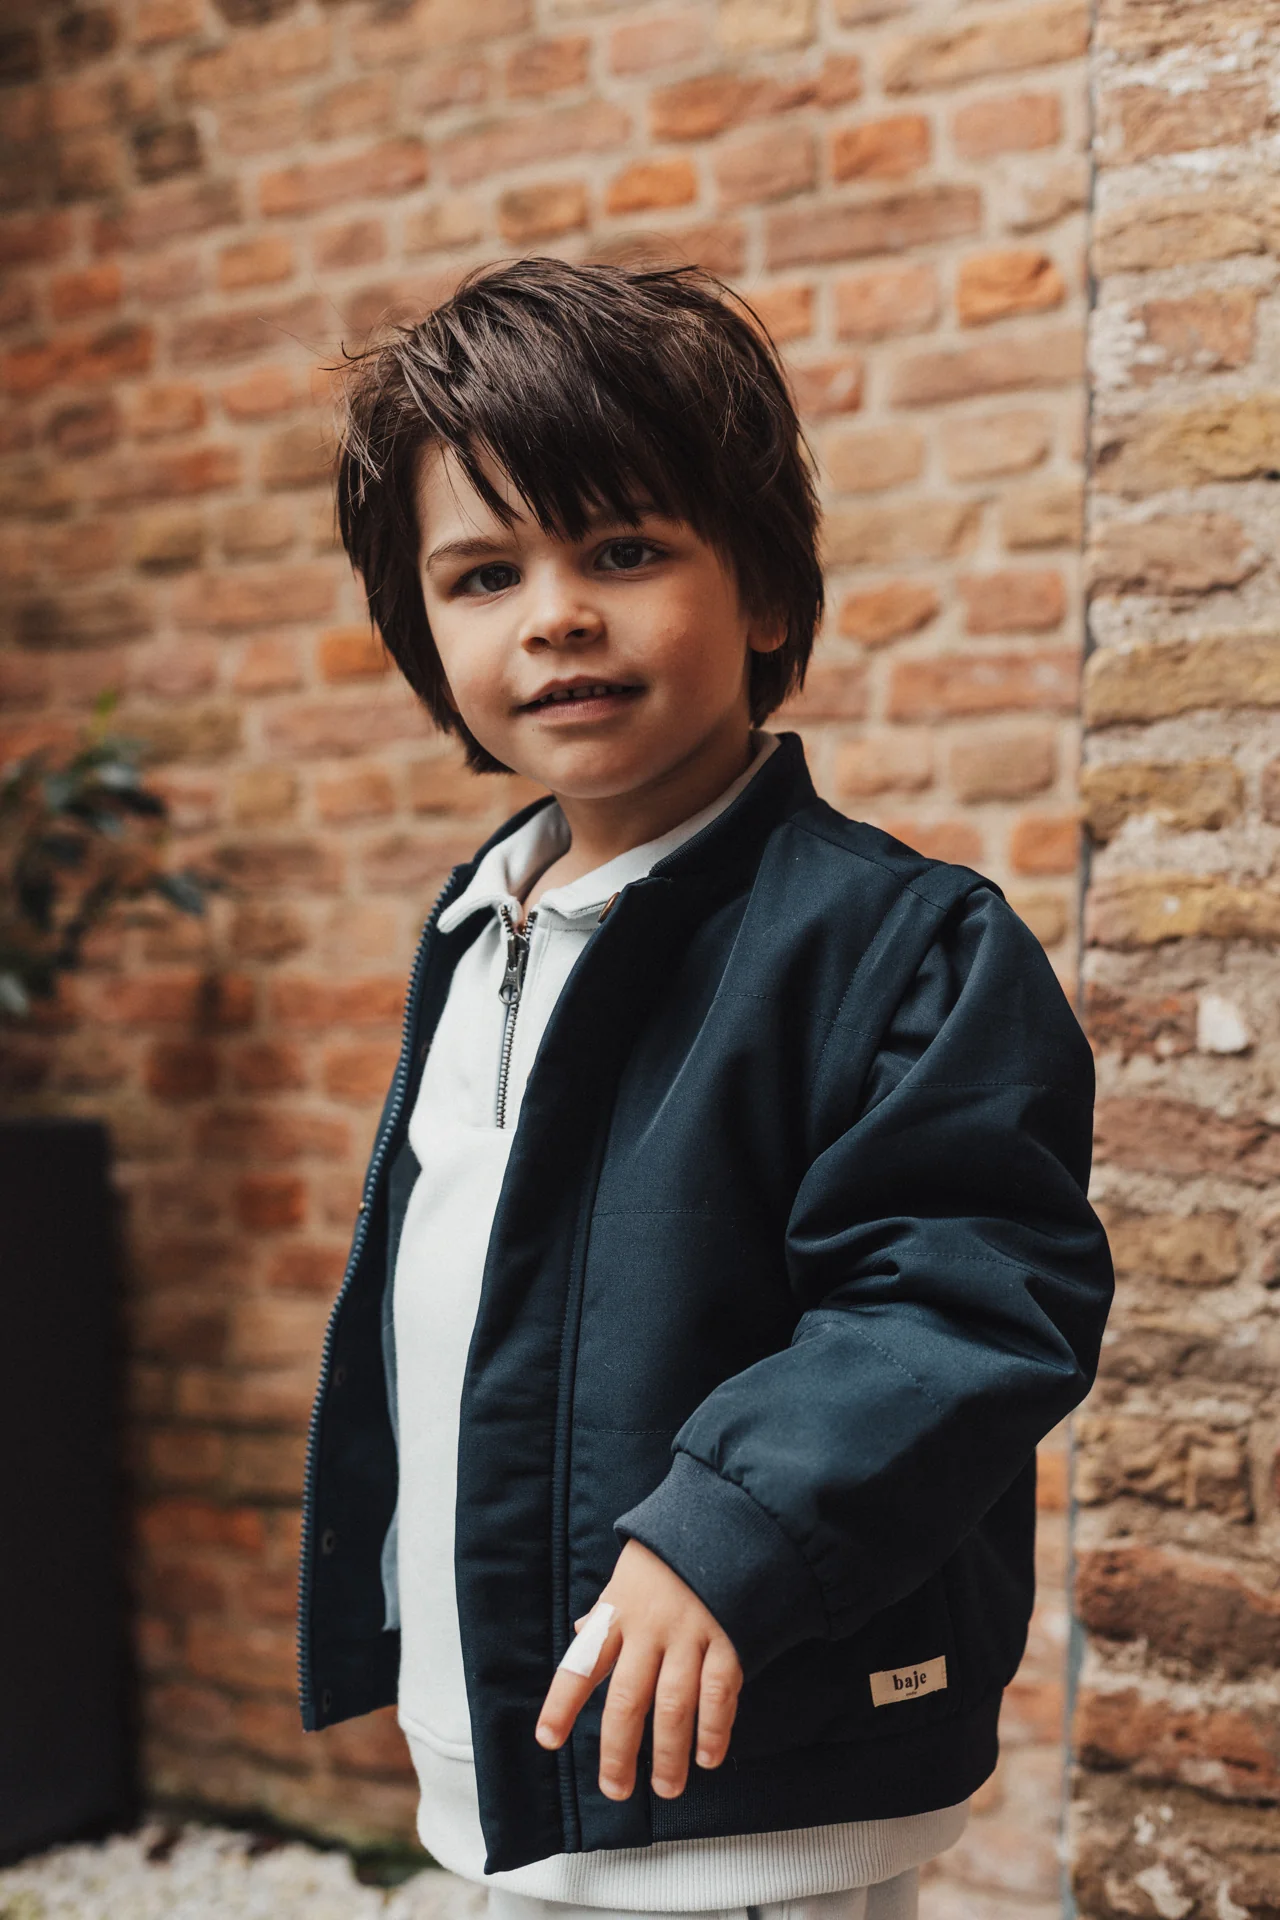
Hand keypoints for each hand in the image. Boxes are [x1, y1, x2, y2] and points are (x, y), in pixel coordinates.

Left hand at [535, 1538, 742, 1801]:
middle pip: (627, 1700)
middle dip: (619, 1752)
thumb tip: (580, 1628)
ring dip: (669, 1754)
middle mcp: (649, 1627)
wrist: (729, 1512)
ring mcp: (690, 1633)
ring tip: (666, 1789)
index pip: (582, 1662)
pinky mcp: (730, 1636)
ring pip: (673, 1706)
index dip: (562, 1703)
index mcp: (618, 1609)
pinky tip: (708, 1757)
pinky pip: (719, 1693)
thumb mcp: (628, 1570)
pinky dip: (714, 1729)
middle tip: (615, 1789)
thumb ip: (607, 1607)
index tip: (548, 1739)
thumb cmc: (672, 1547)